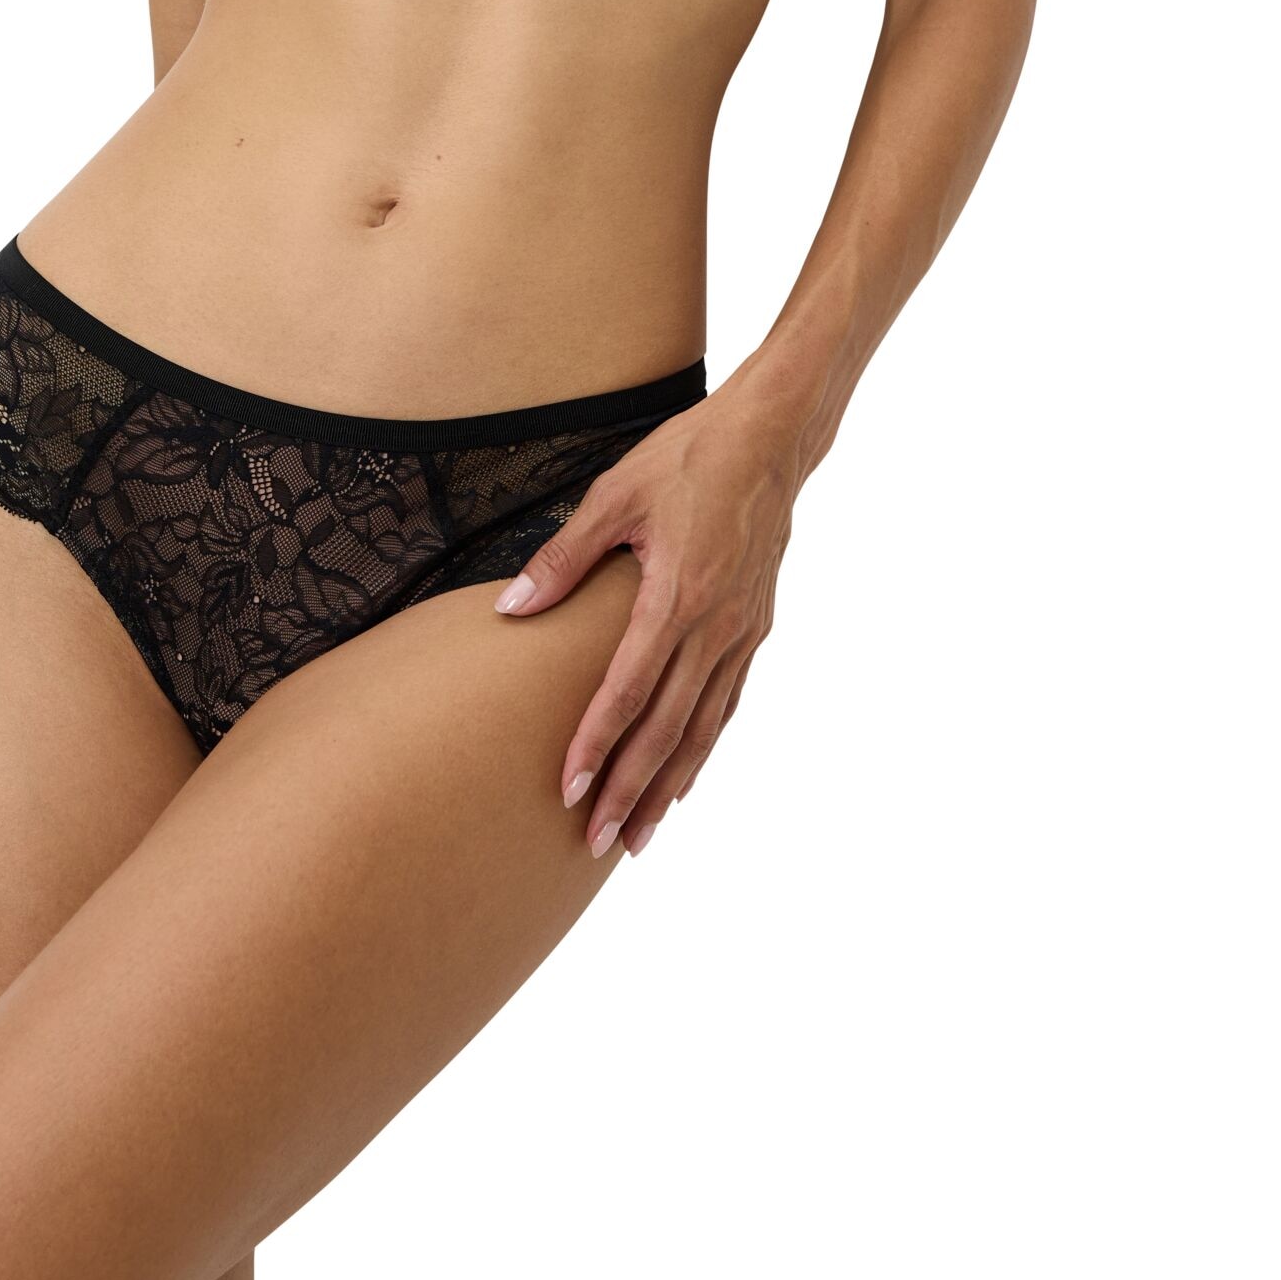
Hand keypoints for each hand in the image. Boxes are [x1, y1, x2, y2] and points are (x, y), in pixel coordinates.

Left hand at [490, 350, 805, 856]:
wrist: (771, 437)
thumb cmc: (688, 457)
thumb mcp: (615, 495)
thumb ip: (562, 559)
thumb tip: (509, 610)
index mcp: (677, 595)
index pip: (629, 690)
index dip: (596, 744)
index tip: (568, 791)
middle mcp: (716, 625)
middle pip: (668, 728)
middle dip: (631, 789)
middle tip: (598, 842)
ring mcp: (743, 630)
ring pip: (704, 728)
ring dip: (669, 786)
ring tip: (640, 836)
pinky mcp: (756, 625)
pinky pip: (727, 702)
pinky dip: (704, 746)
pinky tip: (685, 777)